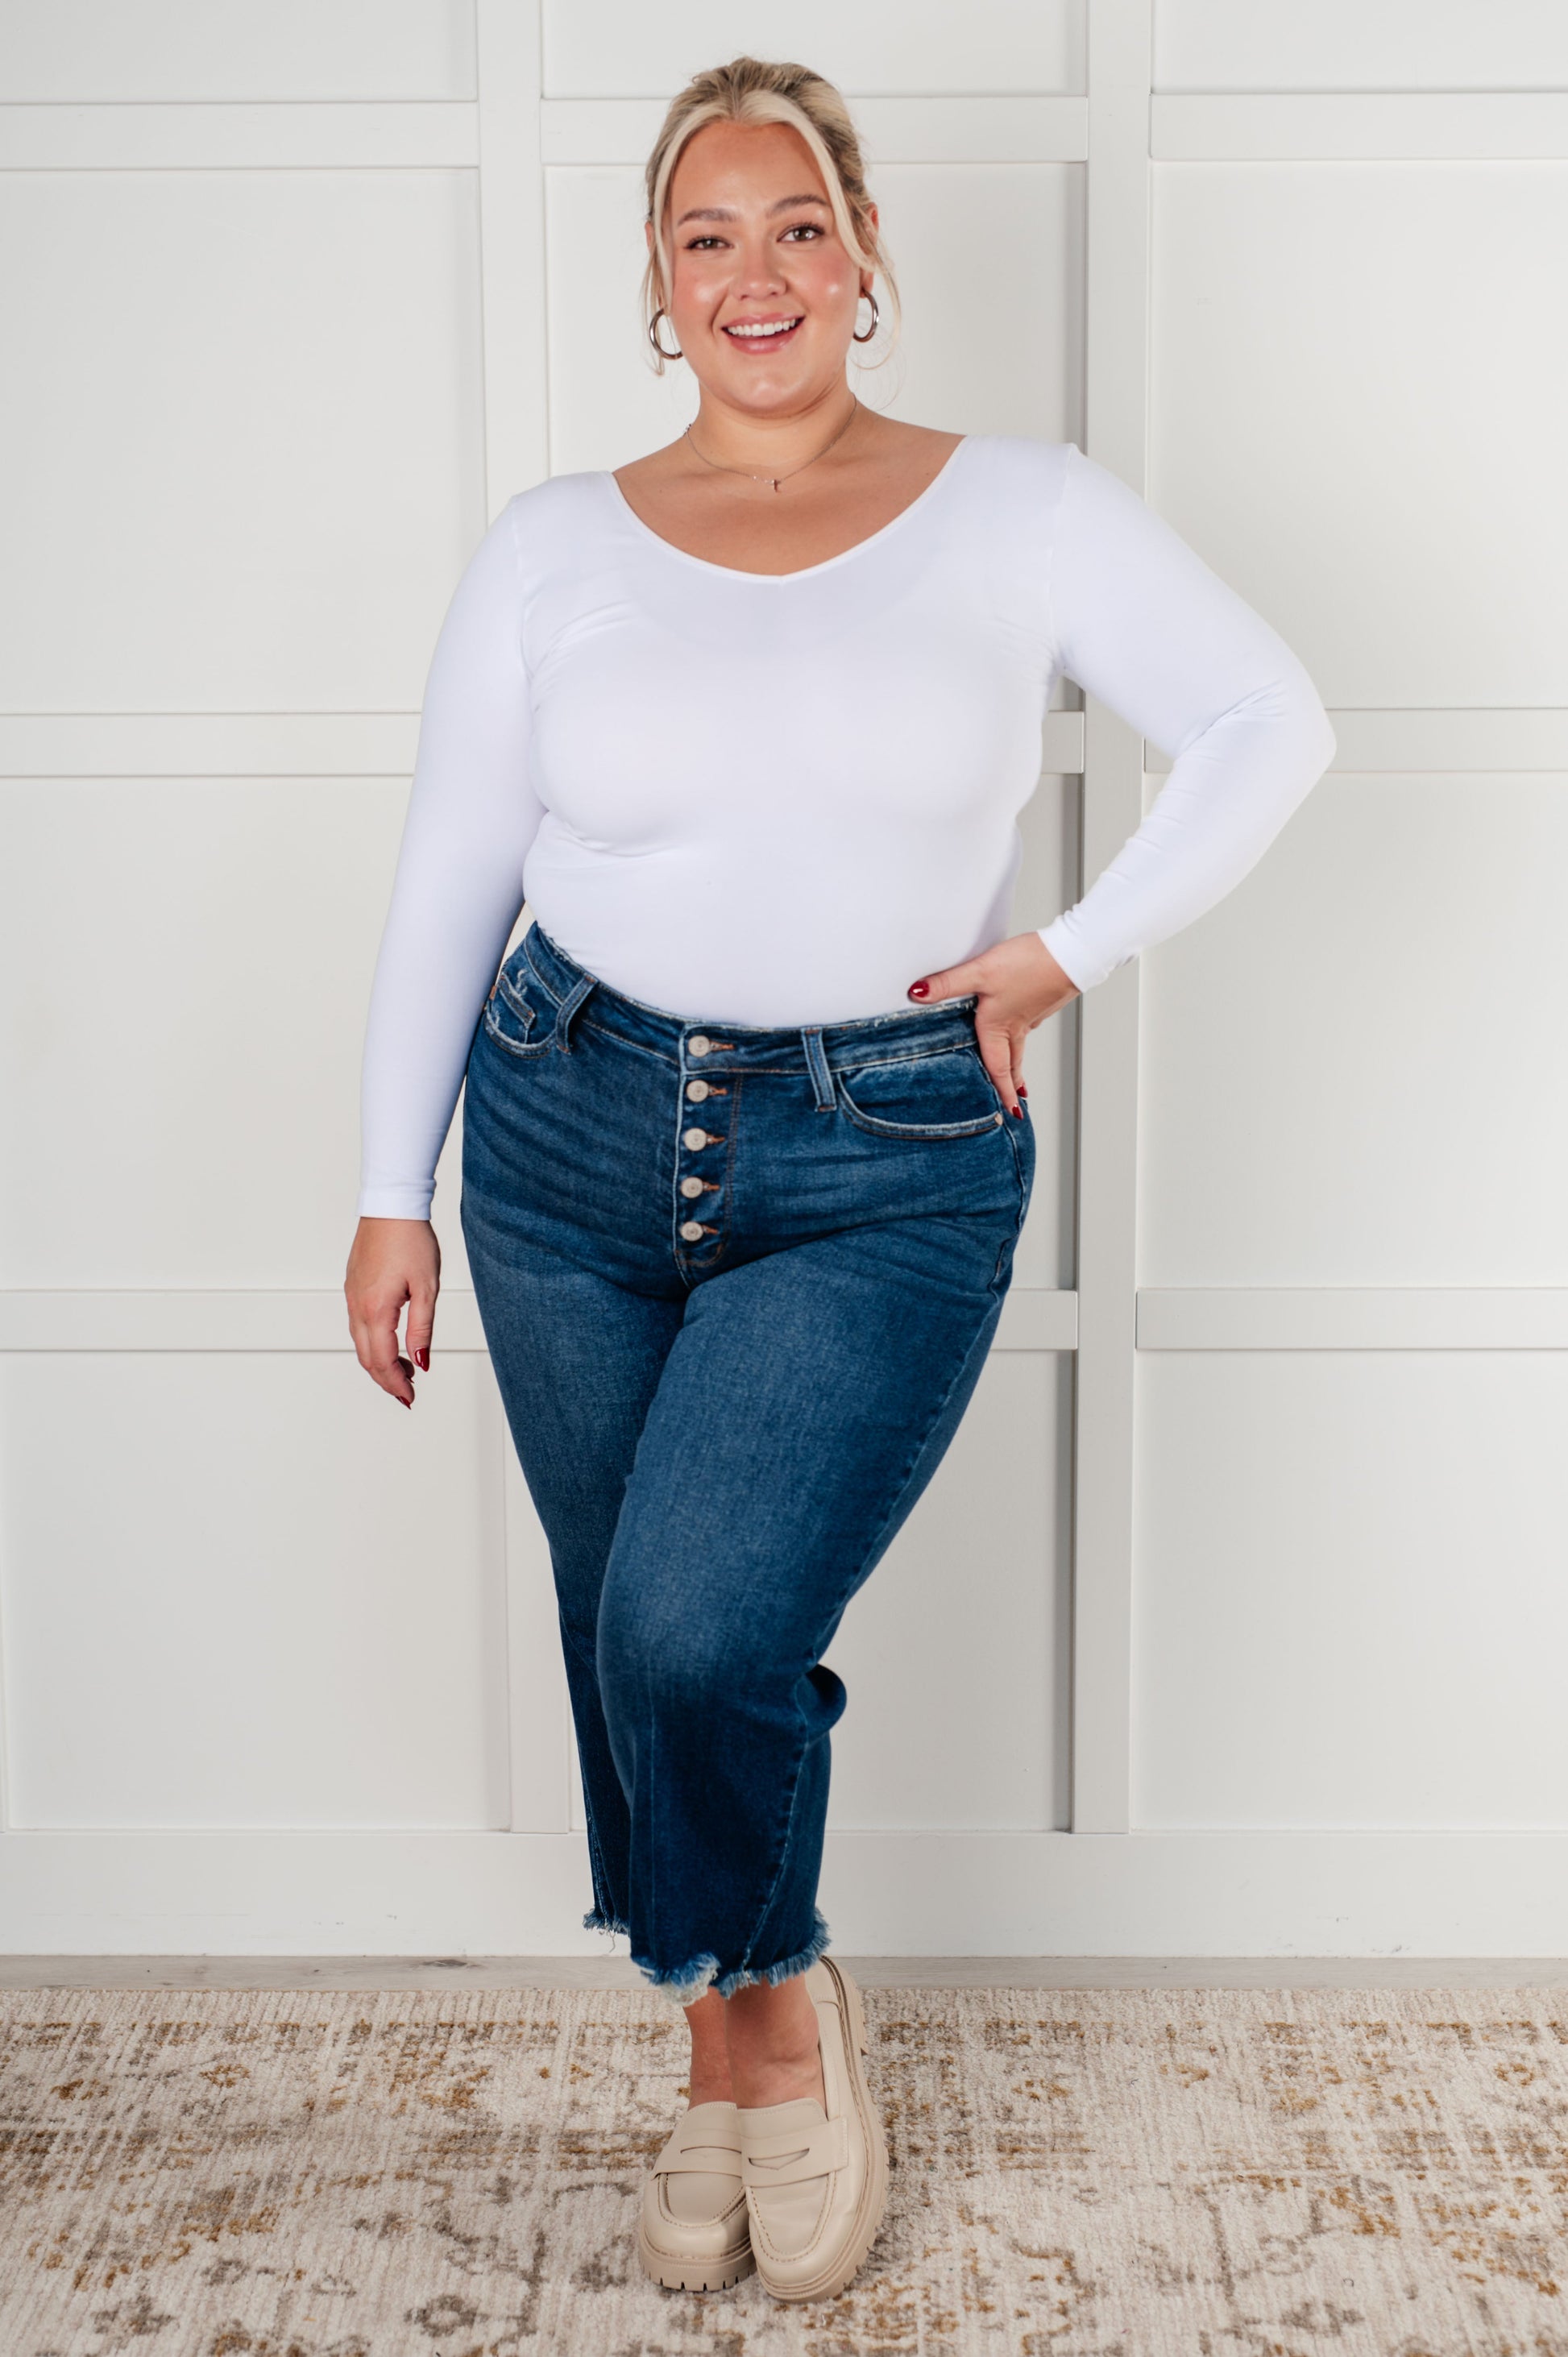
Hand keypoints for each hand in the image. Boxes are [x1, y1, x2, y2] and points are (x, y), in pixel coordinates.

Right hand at [345, 1217, 441, 1408]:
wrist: (391, 1207)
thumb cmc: (411, 1241)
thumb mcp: (427, 1288)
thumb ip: (422, 1328)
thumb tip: (420, 1361)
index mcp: (376, 1309)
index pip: (383, 1360)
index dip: (396, 1383)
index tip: (410, 1397)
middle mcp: (358, 1306)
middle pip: (367, 1357)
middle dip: (386, 1380)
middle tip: (406, 1393)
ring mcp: (352, 1297)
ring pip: (360, 1343)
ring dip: (379, 1362)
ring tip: (404, 1371)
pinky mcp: (353, 1288)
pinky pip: (358, 1326)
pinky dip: (372, 1343)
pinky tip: (389, 1342)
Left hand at [906, 932, 1079, 1114]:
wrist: (1071, 954)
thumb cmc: (1030, 966)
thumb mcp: (981, 972)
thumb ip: (948, 983)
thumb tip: (917, 994)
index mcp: (999, 1027)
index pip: (998, 1068)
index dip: (1000, 1091)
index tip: (1008, 1111)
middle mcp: (1017, 1026)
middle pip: (1013, 1061)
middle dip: (1011, 1082)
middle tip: (1014, 1100)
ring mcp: (1032, 1014)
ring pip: (1021, 1043)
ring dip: (1017, 1061)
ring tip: (1017, 1072)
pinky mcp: (1042, 999)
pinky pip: (1028, 1024)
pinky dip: (1022, 1034)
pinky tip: (1020, 1022)